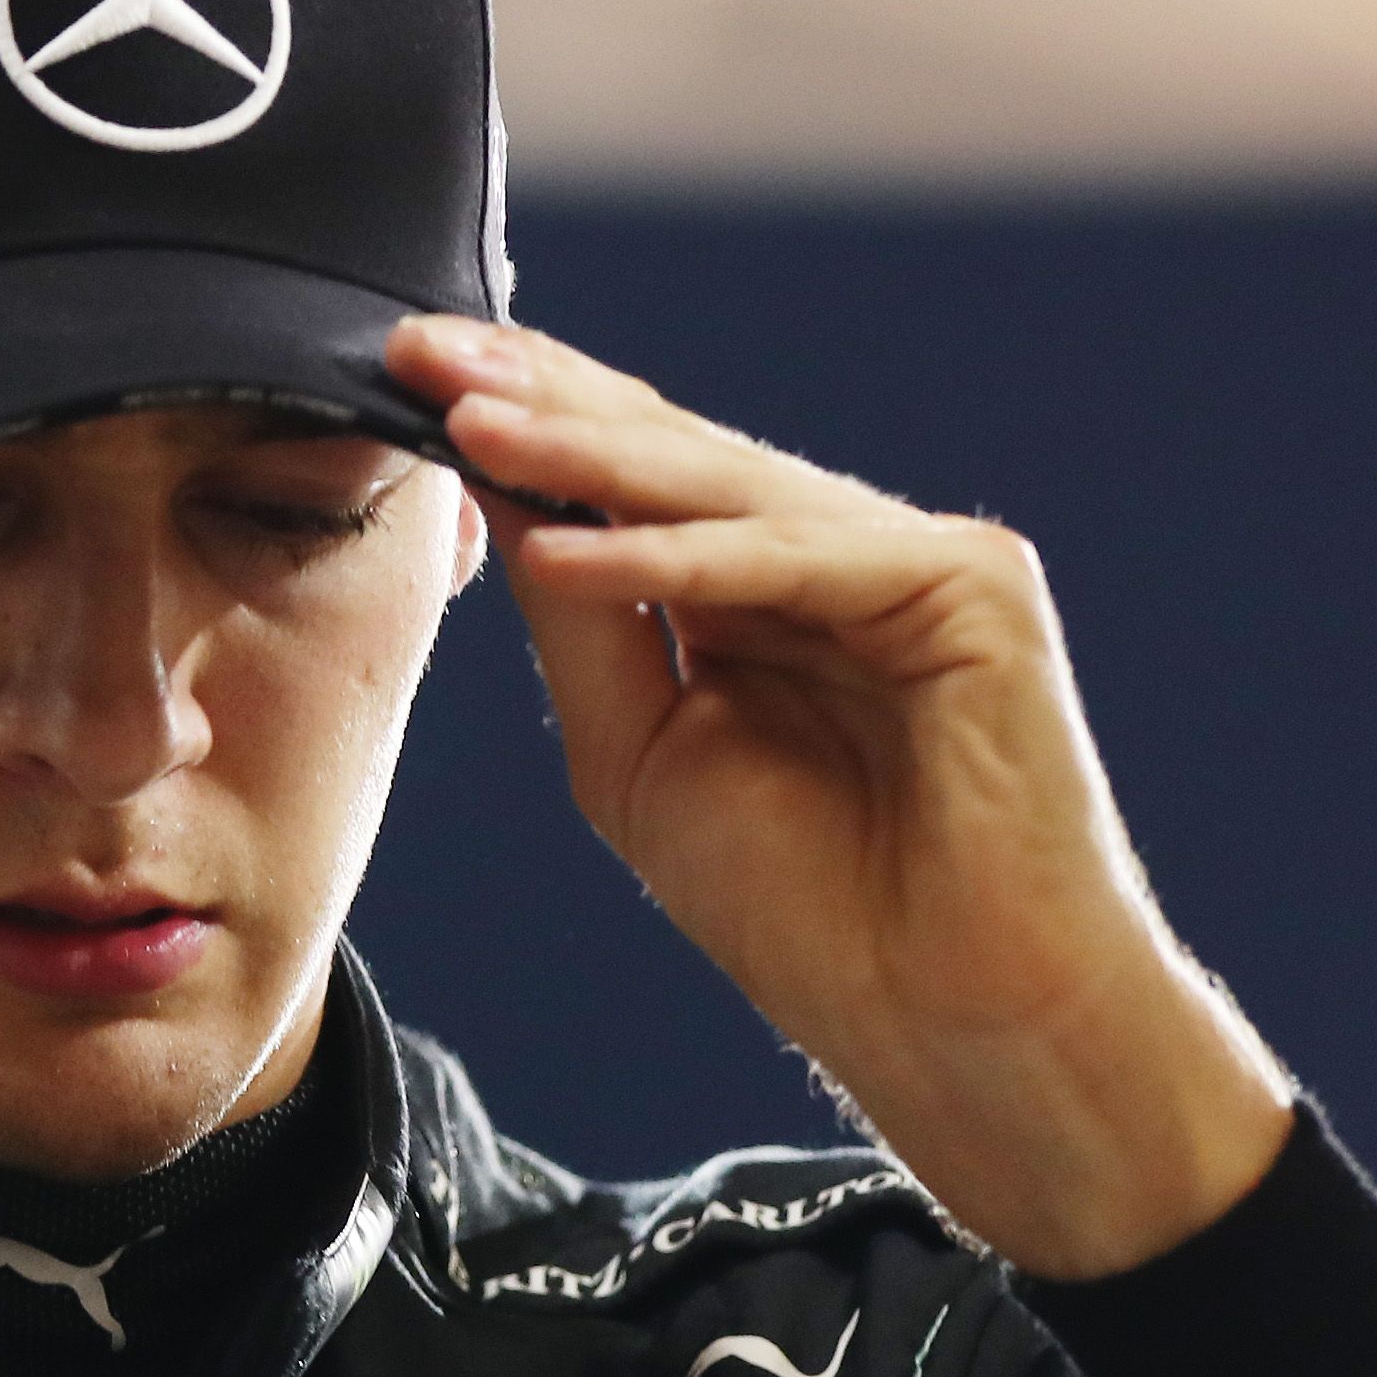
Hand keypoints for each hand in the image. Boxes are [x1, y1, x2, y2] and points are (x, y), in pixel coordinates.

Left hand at [385, 313, 1290, 1277]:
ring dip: (589, 457)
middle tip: (418, 349)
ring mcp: (916, 561)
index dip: (523, 422)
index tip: (401, 376)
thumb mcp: (640, 754)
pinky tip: (564, 550)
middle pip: (675, 454)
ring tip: (468, 422)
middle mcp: (841, 557)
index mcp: (763, 592)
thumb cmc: (809, 912)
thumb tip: (493, 492)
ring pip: (731, 488)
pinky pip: (803, 557)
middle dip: (541, 398)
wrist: (948, 1026)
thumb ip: (582, 622)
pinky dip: (685, 556)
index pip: (633, 480)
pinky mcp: (974, 587)